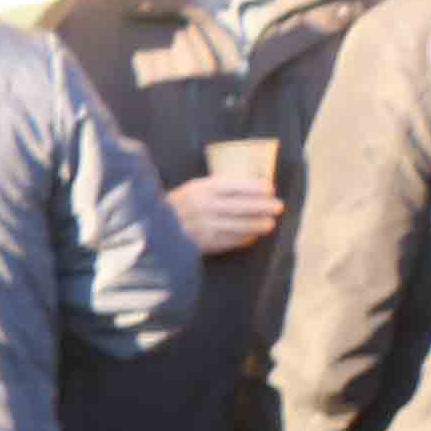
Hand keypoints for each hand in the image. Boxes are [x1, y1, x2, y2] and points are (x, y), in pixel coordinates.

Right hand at [166, 173, 280, 256]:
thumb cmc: (178, 205)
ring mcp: (202, 227)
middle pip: (240, 206)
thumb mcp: (194, 188)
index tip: (270, 188)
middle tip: (278, 206)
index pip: (235, 186)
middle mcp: (203, 207)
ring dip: (256, 225)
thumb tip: (250, 186)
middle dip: (262, 207)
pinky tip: (252, 237)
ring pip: (237, 225)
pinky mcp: (201, 244)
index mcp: (201, 189)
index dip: (255, 187)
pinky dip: (242, 239)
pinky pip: (227, 241)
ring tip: (270, 224)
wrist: (151, 229)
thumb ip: (217, 187)